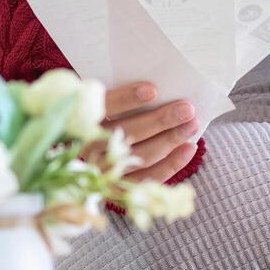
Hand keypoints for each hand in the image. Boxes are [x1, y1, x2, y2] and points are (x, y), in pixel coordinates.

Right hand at [81, 81, 198, 182]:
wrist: (82, 154)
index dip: (125, 99)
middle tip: (186, 108)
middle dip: (160, 121)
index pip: (101, 108)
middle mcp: (87, 149)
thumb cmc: (98, 114)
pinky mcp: (118, 188)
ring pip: (140, 156)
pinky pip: (148, 178)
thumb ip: (113, 90)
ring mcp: (103, 171)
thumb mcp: (95, 98)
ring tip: (192, 124)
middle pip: (126, 134)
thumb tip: (153, 81)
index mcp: (77, 121)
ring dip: (170, 140)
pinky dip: (172, 164)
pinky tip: (189, 149)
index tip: (153, 90)